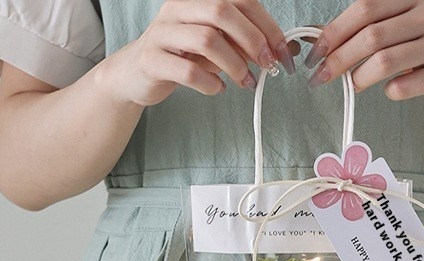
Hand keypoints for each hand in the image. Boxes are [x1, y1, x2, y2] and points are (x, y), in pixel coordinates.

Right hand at [98, 0, 295, 106]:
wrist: (137, 74)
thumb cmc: (183, 57)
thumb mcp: (219, 46)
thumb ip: (247, 44)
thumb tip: (286, 50)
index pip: (240, 0)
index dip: (267, 25)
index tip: (282, 53)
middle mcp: (179, 8)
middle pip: (222, 12)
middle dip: (252, 40)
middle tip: (266, 66)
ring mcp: (163, 32)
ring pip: (206, 39)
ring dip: (234, 65)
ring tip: (244, 82)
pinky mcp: (153, 60)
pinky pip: (188, 71)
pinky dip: (210, 83)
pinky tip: (217, 88)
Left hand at [303, 0, 423, 107]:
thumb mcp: (400, 28)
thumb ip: (366, 29)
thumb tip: (319, 39)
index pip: (365, 8)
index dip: (335, 31)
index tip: (315, 54)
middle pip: (372, 35)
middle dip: (340, 58)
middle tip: (322, 76)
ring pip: (386, 61)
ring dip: (360, 77)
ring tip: (353, 85)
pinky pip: (405, 85)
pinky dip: (389, 91)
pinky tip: (389, 90)